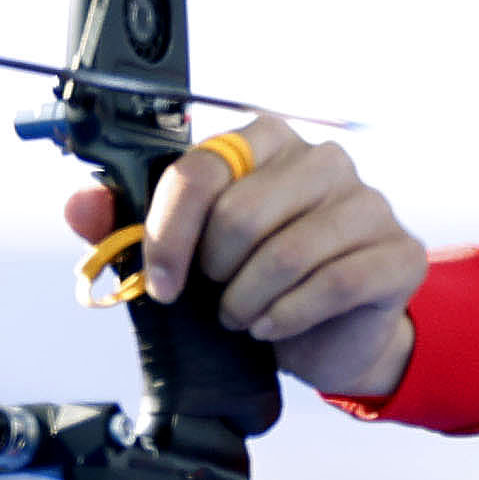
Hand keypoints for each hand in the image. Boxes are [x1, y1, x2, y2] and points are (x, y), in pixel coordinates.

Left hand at [63, 117, 427, 399]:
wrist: (328, 337)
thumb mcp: (187, 258)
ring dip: (250, 301)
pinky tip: (273, 328)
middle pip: (242, 214)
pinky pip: (334, 283)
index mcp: (264, 142)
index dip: (169, 232)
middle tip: (217, 300)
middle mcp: (321, 160)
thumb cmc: (258, 283)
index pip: (201, 168)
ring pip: (288, 252)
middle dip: (215, 274)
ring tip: (243, 318)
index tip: (160, 283)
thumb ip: (130, 227)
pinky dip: (289, 316)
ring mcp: (367, 203)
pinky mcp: (397, 252)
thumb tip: (81, 203)